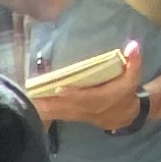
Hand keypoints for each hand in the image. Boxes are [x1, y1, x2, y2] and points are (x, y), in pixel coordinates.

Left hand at [29, 44, 145, 128]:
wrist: (125, 115)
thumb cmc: (126, 92)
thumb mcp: (134, 76)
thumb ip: (134, 61)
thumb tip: (133, 45)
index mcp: (102, 98)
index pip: (86, 97)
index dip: (73, 94)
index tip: (59, 88)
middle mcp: (88, 108)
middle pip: (66, 106)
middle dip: (49, 101)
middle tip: (32, 96)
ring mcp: (79, 114)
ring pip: (59, 112)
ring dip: (43, 107)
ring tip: (26, 101)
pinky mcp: (73, 116)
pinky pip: (57, 114)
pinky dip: (45, 111)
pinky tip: (31, 106)